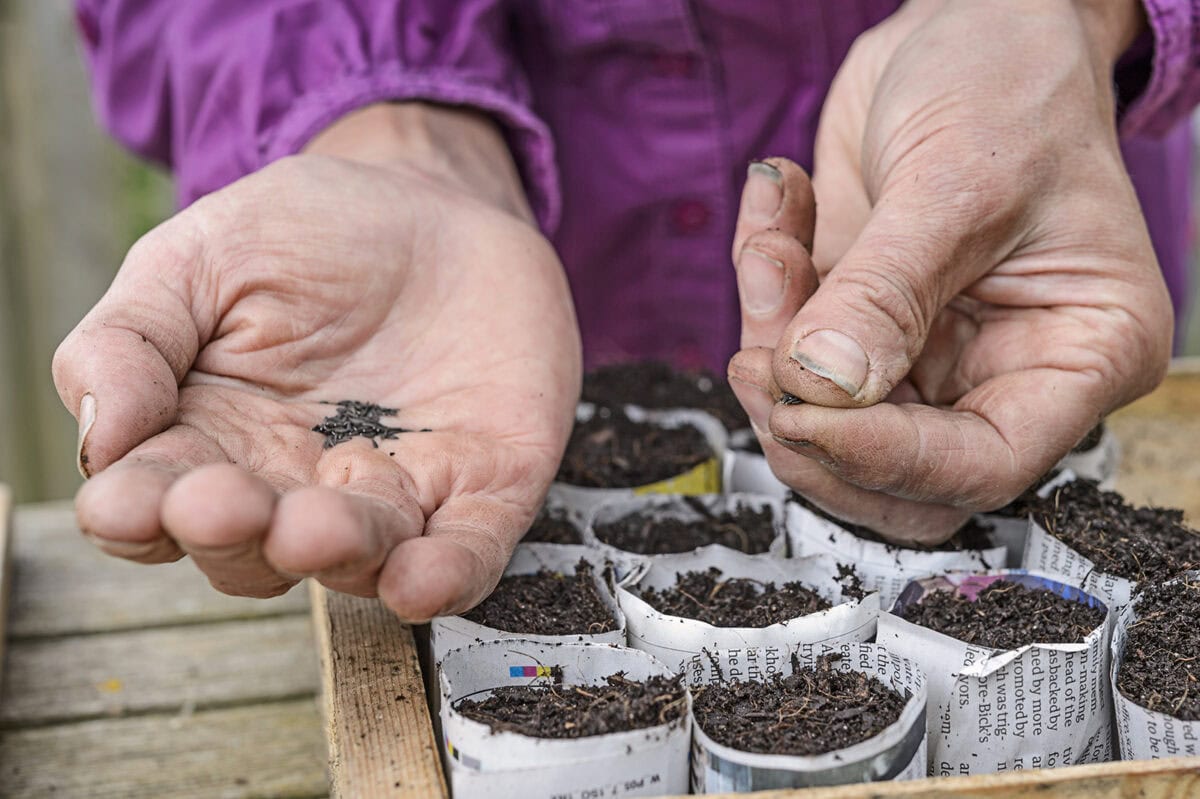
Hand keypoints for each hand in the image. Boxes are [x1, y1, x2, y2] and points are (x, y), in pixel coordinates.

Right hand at [53, 103, 580, 619]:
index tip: (127, 502)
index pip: (157, 503)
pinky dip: (445, 577)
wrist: (434, 202)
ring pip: (357, 559)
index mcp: (210, 441)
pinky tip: (420, 581)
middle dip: (236, 538)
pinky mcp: (480, 489)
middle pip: (252, 552)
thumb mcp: (198, 260)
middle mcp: (295, 488)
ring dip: (335, 554)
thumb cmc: (304, 237)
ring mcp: (393, 496)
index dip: (136, 514)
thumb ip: (132, 340)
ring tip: (315, 527)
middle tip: (226, 504)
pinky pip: (465, 553)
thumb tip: (99, 439)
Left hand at [728, 0, 1169, 543]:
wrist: (970, 23)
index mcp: (1075, 351)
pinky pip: (786, 349)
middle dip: (811, 431)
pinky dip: (761, 289)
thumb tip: (822, 387)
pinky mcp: (859, 322)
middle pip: (893, 478)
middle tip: (759, 363)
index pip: (980, 464)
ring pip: (825, 424)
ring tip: (772, 250)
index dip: (883, 460)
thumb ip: (886, 292)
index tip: (804, 414)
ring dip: (771, 348)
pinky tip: (778, 207)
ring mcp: (924, 352)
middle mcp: (1000, 368)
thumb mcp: (958, 182)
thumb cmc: (1012, 86)